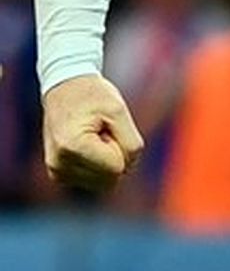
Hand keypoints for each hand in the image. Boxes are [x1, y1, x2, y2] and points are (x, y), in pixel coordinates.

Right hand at [43, 74, 143, 193]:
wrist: (65, 88)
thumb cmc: (93, 95)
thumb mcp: (119, 110)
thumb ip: (131, 142)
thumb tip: (128, 169)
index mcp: (73, 147)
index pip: (118, 168)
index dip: (121, 146)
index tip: (108, 126)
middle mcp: (59, 164)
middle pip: (110, 179)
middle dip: (115, 156)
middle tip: (102, 131)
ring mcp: (57, 172)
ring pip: (103, 182)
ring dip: (106, 160)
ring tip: (94, 135)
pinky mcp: (58, 174)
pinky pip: (94, 180)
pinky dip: (97, 164)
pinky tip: (87, 143)